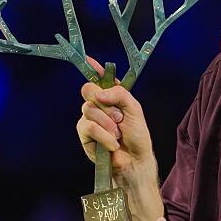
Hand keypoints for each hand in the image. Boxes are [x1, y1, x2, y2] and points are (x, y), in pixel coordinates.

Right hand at [76, 55, 156, 182]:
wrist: (134, 160)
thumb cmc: (136, 135)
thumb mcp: (134, 109)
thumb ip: (119, 94)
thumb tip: (99, 94)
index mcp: (112, 96)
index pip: (100, 78)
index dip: (93, 68)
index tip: (89, 60)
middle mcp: (98, 104)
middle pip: (89, 89)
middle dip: (105, 103)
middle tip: (118, 116)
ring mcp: (89, 118)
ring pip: (89, 109)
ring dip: (107, 124)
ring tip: (118, 134)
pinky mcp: (84, 134)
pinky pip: (88, 126)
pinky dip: (103, 136)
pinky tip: (112, 144)